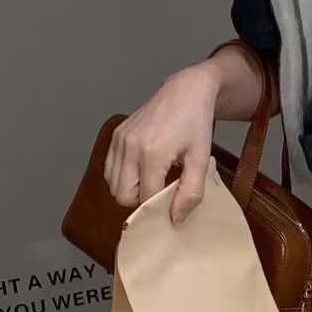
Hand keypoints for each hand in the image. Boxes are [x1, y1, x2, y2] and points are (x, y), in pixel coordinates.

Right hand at [104, 61, 219, 224]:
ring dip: (131, 190)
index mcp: (152, 153)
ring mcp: (119, 140)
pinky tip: (143, 170)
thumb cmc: (196, 124)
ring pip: (113, 185)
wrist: (185, 92)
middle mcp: (129, 146)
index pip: (145, 198)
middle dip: (141, 201)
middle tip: (162, 192)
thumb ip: (191, 193)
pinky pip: (110, 169)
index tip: (172, 204)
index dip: (159, 208)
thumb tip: (176, 219)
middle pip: (122, 195)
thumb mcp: (200, 161)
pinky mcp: (116, 136)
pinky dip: (123, 177)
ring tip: (154, 180)